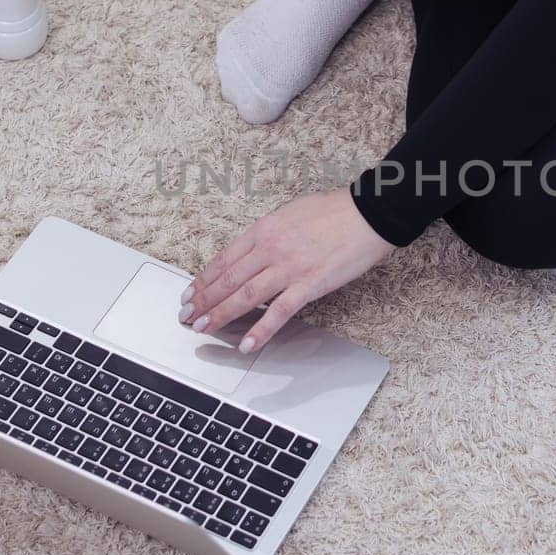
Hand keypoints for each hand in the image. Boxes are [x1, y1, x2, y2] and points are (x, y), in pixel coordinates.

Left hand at [181, 190, 395, 352]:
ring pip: (245, 295)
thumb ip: (270, 234)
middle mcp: (271, 248)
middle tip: (186, 316)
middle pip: (228, 279)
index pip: (224, 259)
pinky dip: (260, 330)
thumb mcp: (291, 213)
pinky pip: (279, 311)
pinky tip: (246, 344)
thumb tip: (254, 252)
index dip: (203, 279)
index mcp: (264, 229)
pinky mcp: (310, 284)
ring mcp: (289, 267)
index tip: (190, 293)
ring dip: (221, 314)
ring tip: (203, 328)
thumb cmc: (335, 211)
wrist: (369, 213)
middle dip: (204, 300)